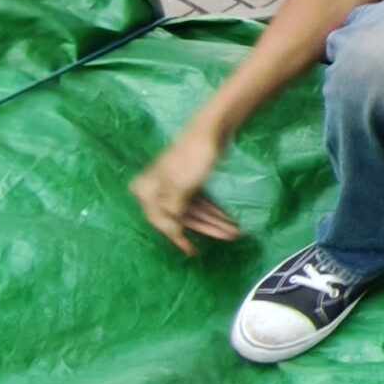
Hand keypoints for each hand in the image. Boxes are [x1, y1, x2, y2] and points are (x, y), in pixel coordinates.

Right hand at [130, 127, 243, 256]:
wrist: (210, 130)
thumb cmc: (191, 158)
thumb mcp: (180, 188)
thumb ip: (172, 211)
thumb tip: (171, 230)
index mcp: (147, 191)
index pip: (161, 222)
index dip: (177, 238)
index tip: (192, 252)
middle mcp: (156, 190)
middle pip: (182, 217)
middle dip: (208, 228)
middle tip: (231, 237)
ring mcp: (174, 186)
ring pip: (194, 210)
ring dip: (215, 221)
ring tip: (236, 231)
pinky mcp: (189, 181)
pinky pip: (201, 202)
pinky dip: (214, 211)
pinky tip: (229, 220)